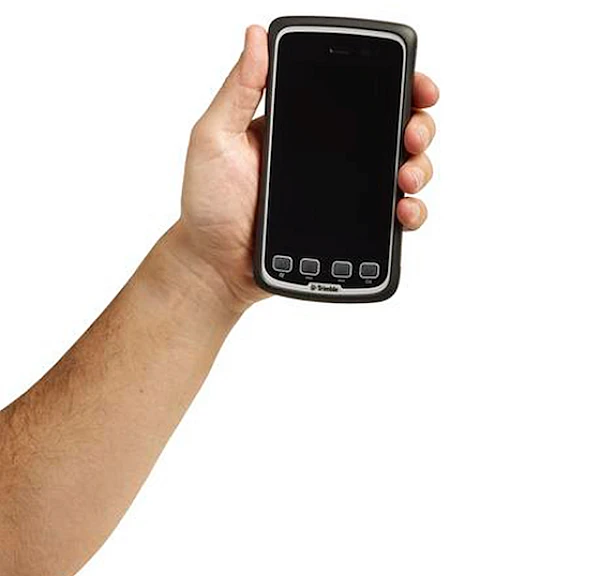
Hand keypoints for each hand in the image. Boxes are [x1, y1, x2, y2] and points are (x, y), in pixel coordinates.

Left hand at [169, 25, 438, 310]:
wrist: (215, 264)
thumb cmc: (209, 203)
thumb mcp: (214, 138)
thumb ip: (238, 90)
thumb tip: (256, 36)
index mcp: (304, 127)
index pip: (359, 96)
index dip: (396, 86)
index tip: (416, 85)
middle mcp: (331, 156)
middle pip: (392, 130)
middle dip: (418, 125)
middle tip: (412, 135)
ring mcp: (344, 192)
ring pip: (401, 170)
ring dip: (419, 167)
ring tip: (406, 177)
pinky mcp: (350, 228)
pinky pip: (391, 218)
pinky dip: (411, 212)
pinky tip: (404, 211)